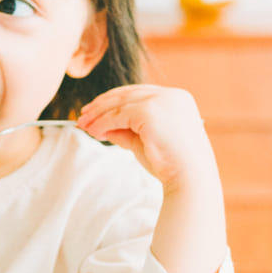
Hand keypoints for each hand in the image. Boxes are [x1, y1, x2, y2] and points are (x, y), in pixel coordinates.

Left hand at [76, 84, 214, 192]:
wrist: (189, 178)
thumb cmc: (170, 164)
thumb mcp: (144, 141)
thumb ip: (125, 131)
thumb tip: (102, 127)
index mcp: (176, 99)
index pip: (139, 93)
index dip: (114, 100)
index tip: (94, 110)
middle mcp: (171, 95)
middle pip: (127, 94)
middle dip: (102, 105)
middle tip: (83, 116)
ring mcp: (162, 100)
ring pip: (120, 103)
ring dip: (98, 114)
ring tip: (83, 125)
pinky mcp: (150, 110)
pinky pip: (118, 114)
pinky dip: (103, 122)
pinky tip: (94, 132)